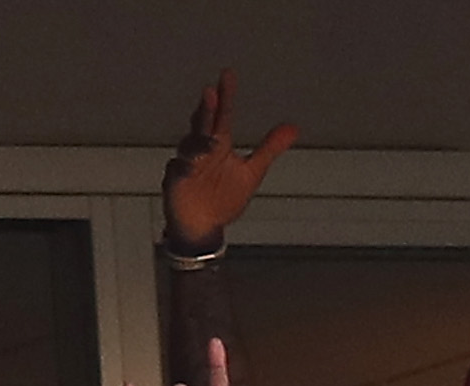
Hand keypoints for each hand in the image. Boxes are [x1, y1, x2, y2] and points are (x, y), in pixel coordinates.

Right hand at [163, 70, 297, 250]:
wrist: (203, 226)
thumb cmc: (224, 197)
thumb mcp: (252, 172)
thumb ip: (269, 149)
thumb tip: (294, 128)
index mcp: (219, 143)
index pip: (223, 115)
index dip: (226, 96)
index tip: (227, 75)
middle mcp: (202, 148)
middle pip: (203, 124)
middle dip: (207, 110)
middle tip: (211, 93)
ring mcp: (186, 163)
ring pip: (189, 146)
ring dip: (198, 141)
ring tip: (211, 141)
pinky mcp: (175, 181)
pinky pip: (177, 170)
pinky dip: (183, 167)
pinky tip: (188, 166)